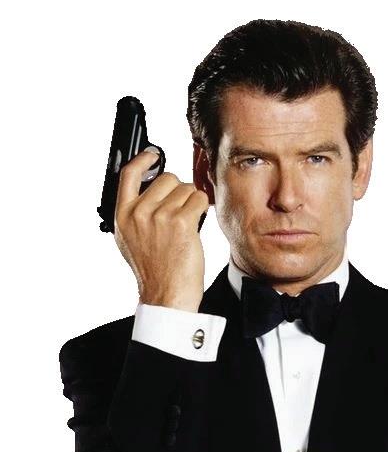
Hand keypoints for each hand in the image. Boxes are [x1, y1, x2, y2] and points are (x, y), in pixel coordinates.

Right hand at [113, 149, 208, 311]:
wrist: (166, 296)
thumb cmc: (154, 271)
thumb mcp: (131, 240)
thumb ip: (135, 213)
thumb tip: (148, 186)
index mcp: (122, 217)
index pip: (128, 175)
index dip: (143, 160)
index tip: (154, 155)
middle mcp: (138, 214)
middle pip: (166, 179)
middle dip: (177, 192)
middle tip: (178, 214)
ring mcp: (158, 217)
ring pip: (185, 188)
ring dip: (191, 203)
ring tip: (184, 227)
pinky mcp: (180, 222)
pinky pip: (198, 199)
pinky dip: (201, 209)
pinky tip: (195, 227)